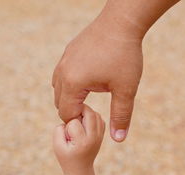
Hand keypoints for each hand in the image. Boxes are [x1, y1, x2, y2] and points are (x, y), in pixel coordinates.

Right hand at [52, 13, 142, 141]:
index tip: (95, 119)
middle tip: (94, 110)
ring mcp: (64, 60)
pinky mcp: (69, 52)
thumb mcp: (126, 90)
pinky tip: (89, 81)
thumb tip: (118, 139)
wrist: (121, 23)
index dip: (79, 121)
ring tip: (91, 97)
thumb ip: (121, 116)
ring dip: (70, 97)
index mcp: (73, 83)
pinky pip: (62, 74)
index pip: (66, 113)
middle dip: (73, 111)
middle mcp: (63, 72)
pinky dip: (71, 83)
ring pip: (58, 88)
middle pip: (59, 102)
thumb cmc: (125, 57)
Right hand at [53, 105, 104, 174]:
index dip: (66, 124)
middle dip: (77, 112)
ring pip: (94, 113)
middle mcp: (94, 137)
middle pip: (88, 112)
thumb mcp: (57, 145)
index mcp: (83, 142)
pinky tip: (84, 125)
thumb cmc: (66, 156)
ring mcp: (100, 135)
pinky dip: (90, 117)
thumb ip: (59, 129)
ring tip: (78, 125)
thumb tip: (71, 114)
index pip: (74, 121)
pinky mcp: (102, 132)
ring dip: (84, 114)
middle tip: (72, 123)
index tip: (66, 135)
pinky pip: (98, 117)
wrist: (80, 168)